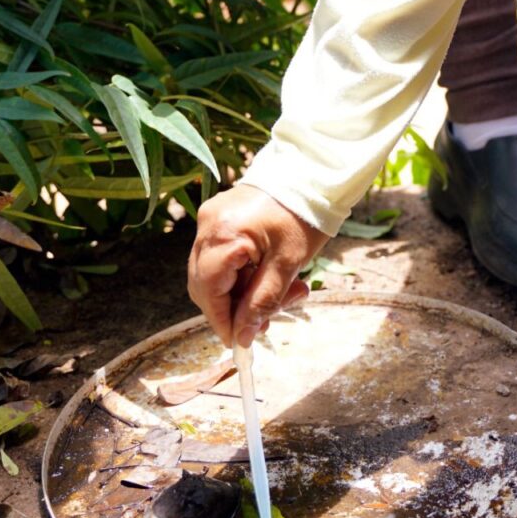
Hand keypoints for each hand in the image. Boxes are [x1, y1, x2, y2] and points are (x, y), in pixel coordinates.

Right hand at [188, 184, 328, 347]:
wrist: (311, 174)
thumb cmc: (304, 215)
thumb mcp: (288, 265)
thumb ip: (262, 302)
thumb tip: (242, 337)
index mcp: (224, 234)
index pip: (208, 291)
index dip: (221, 320)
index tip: (238, 343)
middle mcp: (208, 225)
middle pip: (205, 284)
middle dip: (233, 309)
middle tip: (265, 323)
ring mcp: (210, 218)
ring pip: (213, 273)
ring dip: (242, 293)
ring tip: (282, 296)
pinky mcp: (219, 216)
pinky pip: (221, 256)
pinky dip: (241, 274)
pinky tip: (269, 277)